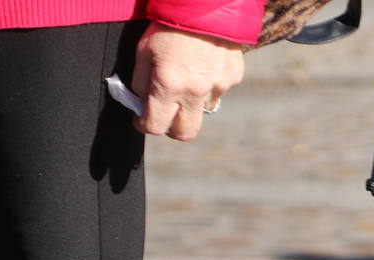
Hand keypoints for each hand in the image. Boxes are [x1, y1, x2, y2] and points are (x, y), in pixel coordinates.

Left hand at [131, 23, 245, 140]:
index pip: (155, 125)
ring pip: (202, 111)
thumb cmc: (168, 24)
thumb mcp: (144, 50)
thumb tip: (140, 102)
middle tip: (164, 114)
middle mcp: (194, 91)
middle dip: (171, 128)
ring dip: (192, 104)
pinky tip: (203, 66)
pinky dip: (208, 85)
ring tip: (186, 80)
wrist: (205, 4)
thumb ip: (141, 81)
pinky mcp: (232, 78)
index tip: (140, 119)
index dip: (144, 125)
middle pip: (185, 133)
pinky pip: (218, 91)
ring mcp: (217, 86)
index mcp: (168, 84)